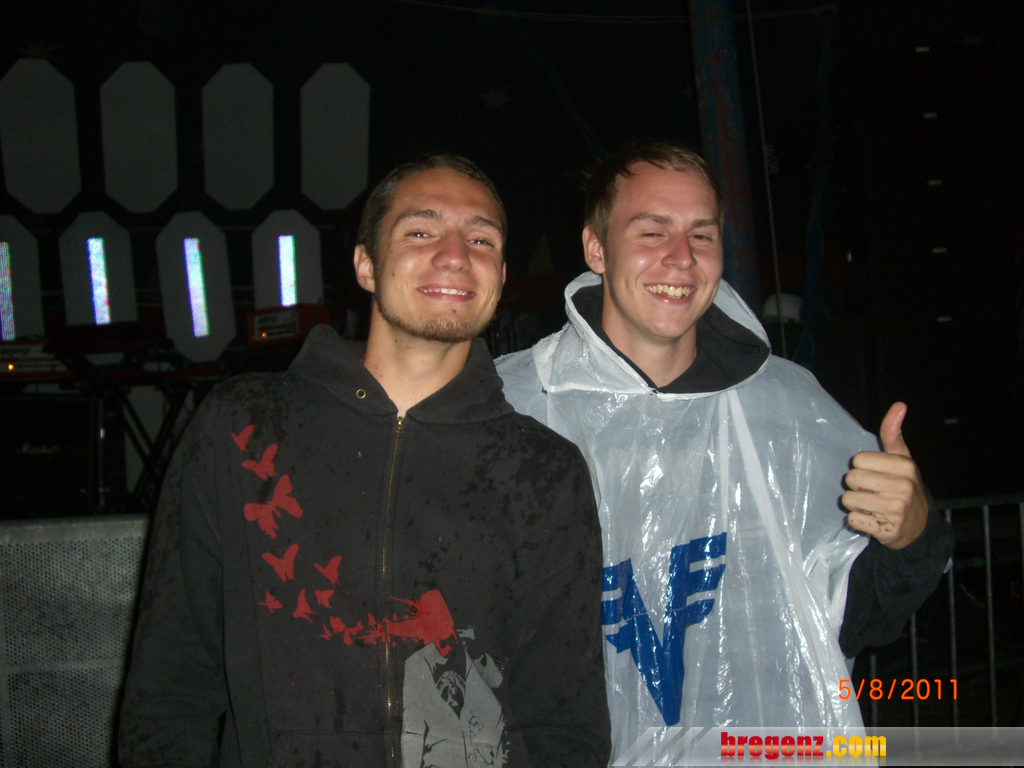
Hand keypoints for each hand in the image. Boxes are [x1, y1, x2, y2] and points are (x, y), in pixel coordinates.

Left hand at [843, 402, 928, 548]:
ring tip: (873, 506)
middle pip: (851, 479)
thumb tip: (900, 404)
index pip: (858, 460)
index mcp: (905, 466)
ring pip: (848, 500)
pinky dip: (859, 521)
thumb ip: (893, 433)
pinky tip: (874, 520)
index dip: (862, 468)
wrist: (918, 527)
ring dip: (856, 504)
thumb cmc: (903, 487)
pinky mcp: (887, 530)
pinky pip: (852, 519)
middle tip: (874, 492)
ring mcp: (896, 510)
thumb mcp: (902, 459)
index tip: (876, 474)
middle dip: (857, 486)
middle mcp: (903, 487)